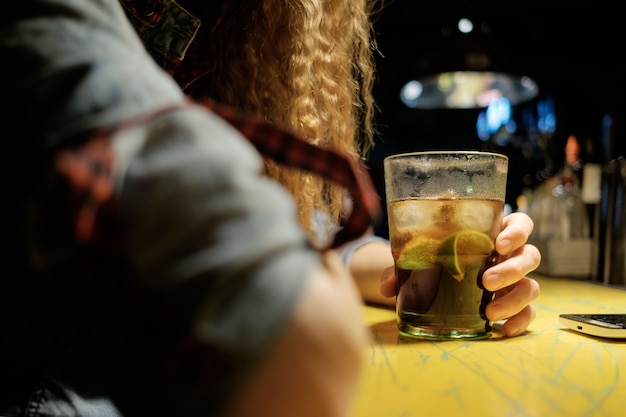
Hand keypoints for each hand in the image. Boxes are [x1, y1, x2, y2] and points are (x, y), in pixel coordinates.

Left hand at [380, 212, 540, 336]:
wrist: (439, 281)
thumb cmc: (437, 259)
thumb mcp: (421, 257)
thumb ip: (404, 266)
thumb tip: (387, 287)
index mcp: (494, 233)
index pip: (520, 223)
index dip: (516, 231)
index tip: (498, 243)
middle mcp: (510, 255)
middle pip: (529, 255)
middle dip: (511, 269)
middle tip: (486, 281)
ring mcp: (516, 280)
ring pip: (532, 285)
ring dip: (514, 298)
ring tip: (489, 311)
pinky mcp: (516, 304)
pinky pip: (528, 312)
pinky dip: (520, 321)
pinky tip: (503, 329)